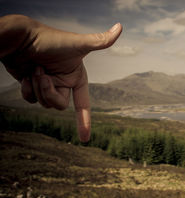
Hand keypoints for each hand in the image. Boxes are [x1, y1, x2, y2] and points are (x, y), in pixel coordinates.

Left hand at [0, 15, 121, 141]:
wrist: (20, 36)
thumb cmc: (50, 39)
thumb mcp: (77, 44)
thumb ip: (100, 41)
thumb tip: (120, 26)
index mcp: (77, 78)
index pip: (83, 104)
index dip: (85, 122)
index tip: (85, 140)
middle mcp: (63, 82)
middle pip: (58, 105)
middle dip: (49, 92)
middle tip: (41, 73)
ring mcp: (47, 84)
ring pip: (44, 103)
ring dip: (37, 87)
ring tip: (34, 69)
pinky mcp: (32, 84)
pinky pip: (31, 99)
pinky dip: (27, 89)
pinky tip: (25, 75)